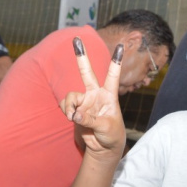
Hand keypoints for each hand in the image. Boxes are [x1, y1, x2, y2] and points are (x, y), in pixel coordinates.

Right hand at [60, 38, 125, 160]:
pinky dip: (66, 111)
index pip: (113, 76)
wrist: (104, 148)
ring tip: (73, 117)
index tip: (120, 45)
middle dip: (81, 57)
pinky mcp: (76, 110)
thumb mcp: (105, 127)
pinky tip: (71, 118)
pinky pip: (65, 106)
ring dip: (69, 106)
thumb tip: (75, 114)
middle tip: (76, 39)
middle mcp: (96, 95)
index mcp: (109, 96)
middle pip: (87, 73)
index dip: (116, 61)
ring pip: (71, 96)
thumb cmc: (112, 135)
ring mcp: (85, 102)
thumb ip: (90, 119)